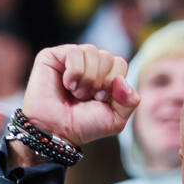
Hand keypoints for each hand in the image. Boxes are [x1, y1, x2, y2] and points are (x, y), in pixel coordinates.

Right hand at [19, 44, 138, 147]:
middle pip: (107, 57)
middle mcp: (88, 64)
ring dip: (87, 78)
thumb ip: (130, 101)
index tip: (100, 99)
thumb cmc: (83, 125)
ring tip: (76, 93)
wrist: (57, 131)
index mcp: (104, 75)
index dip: (113, 82)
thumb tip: (122, 80)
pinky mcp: (53, 56)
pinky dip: (74, 72)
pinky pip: (74, 52)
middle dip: (100, 81)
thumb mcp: (116, 119)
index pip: (120, 63)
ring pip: (92, 51)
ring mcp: (71, 58)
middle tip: (86, 97)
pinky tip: (67, 84)